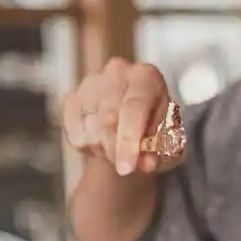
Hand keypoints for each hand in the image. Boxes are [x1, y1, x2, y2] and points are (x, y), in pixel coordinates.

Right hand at [62, 57, 179, 175]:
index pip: (134, 107)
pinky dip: (87, 146)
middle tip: (126, 167)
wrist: (136, 127)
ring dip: (103, 149)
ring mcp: (91, 82)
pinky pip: (74, 133)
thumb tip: (146, 164)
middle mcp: (117, 72)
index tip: (126, 167)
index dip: (129, 140)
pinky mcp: (72, 97)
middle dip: (116, 151)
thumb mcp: (169, 145)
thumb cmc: (156, 132)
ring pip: (90, 129)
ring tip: (118, 148)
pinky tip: (102, 143)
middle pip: (109, 119)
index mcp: (147, 77)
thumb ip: (161, 154)